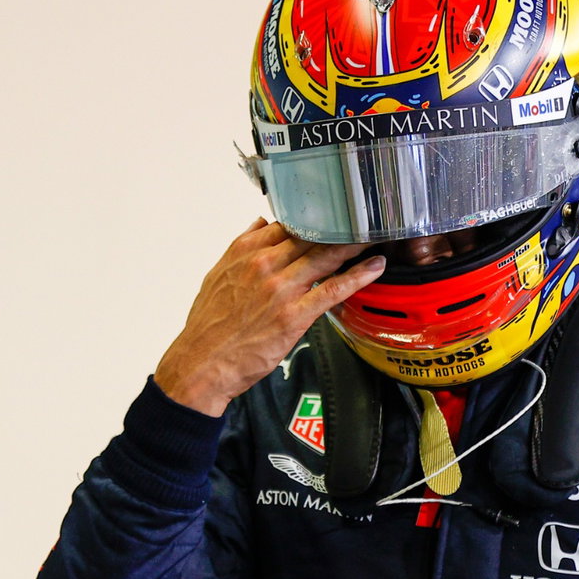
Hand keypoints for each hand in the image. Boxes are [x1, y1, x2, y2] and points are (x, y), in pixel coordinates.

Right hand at [155, 219, 385, 416]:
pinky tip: (375, 267)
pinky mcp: (294, 315)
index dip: (314, 218)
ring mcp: (281, 289)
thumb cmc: (209, 325)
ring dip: (355, 244)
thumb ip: (241, 246)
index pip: (288, 224)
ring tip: (377, 235)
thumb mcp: (217, 275)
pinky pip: (333, 289)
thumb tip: (260, 224)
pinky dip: (357, 276)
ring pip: (325, 257)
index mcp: (245, 252)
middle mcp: (264, 264)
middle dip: (340, 226)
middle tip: (365, 218)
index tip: (333, 215)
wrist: (201, 363)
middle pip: (311, 236)